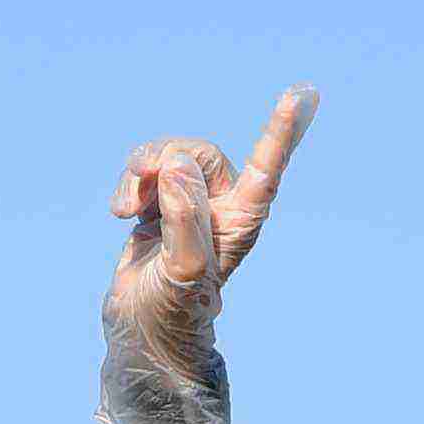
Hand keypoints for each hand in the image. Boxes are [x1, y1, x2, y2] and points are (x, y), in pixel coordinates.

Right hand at [96, 91, 316, 423]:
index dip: (282, 131)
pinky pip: (147, 169)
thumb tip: (177, 167)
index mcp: (242, 220)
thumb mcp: (182, 270)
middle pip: (198, 152)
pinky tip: (121, 213)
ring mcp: (192, 202)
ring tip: (125, 211)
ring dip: (140, 173)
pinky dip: (130, 184)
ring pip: (169, 155)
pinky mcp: (163, 202)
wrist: (142, 329)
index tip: (302, 93)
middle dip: (163, 159)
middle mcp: (223, 205)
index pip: (266, 168)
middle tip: (137, 191)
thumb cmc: (174, 311)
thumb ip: (184, 217)